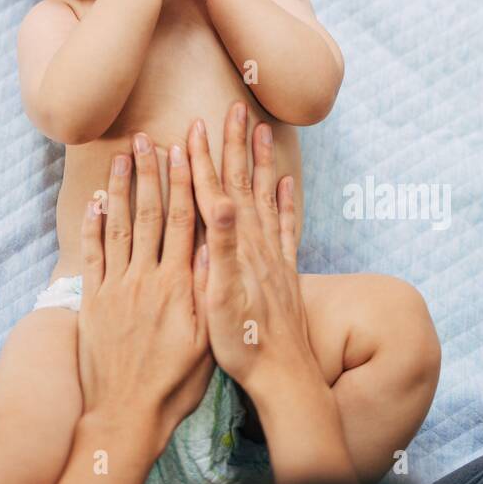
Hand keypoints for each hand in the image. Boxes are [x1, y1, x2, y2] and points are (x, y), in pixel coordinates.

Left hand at [78, 132, 213, 455]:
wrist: (127, 416)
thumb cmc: (175, 385)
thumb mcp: (204, 340)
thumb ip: (205, 291)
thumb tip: (210, 245)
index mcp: (177, 285)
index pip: (182, 223)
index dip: (183, 184)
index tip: (184, 151)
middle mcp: (145, 279)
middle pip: (148, 215)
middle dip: (149, 173)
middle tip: (147, 137)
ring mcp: (116, 288)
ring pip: (118, 227)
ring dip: (120, 188)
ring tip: (122, 156)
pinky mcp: (94, 301)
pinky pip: (92, 255)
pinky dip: (92, 226)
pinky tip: (94, 201)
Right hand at [186, 103, 317, 397]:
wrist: (284, 375)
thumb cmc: (244, 343)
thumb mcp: (221, 298)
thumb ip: (221, 248)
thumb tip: (219, 202)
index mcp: (235, 247)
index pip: (214, 192)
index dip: (203, 160)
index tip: (196, 126)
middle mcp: (256, 244)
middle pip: (241, 183)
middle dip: (235, 145)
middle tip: (236, 108)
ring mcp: (273, 255)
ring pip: (264, 196)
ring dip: (259, 162)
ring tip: (261, 130)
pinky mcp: (285, 271)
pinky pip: (286, 225)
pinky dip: (285, 200)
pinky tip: (285, 183)